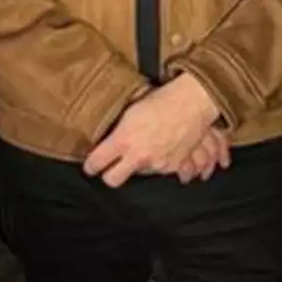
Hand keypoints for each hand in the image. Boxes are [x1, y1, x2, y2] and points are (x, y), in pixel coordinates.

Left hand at [83, 73, 219, 188]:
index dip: (90, 166)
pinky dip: (157, 162)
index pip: (97, 162)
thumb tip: (106, 142)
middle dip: (109, 176)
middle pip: (112, 180)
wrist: (191, 103)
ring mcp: (156, 164)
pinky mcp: (172, 167)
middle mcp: (138, 155)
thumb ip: (117, 132)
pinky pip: (158, 171)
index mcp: (124, 139)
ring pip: (137, 174)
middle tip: (110, 167)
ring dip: (137, 165)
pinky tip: (159, 148)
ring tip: (144, 147)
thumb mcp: (130, 112)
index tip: (90, 167)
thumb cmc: (160, 101)